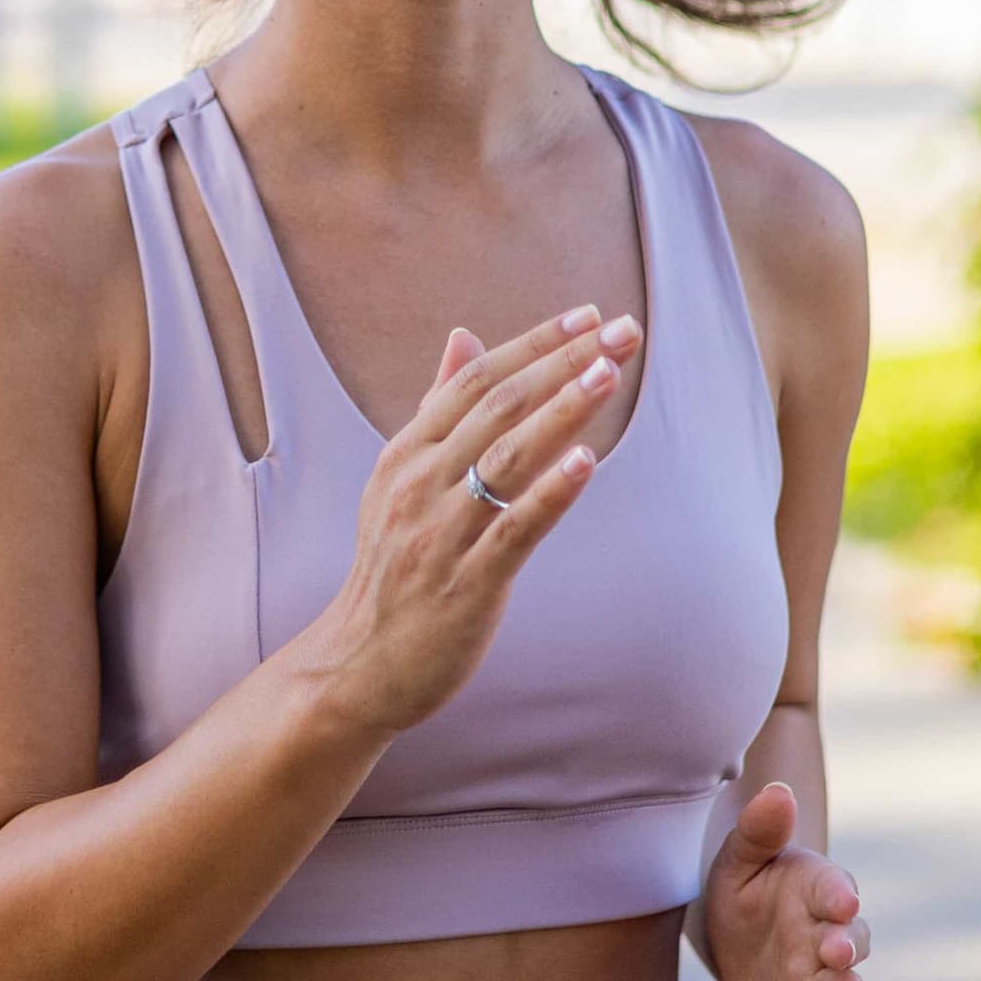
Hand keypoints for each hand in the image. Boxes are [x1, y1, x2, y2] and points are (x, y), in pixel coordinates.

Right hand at [310, 305, 641, 731]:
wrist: (358, 665)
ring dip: (562, 410)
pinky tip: (586, 463)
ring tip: (609, 373)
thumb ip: (437, 408)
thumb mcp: (401, 479)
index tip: (589, 315)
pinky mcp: (466, 584)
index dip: (534, 343)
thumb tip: (464, 337)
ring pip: (507, 458)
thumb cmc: (393, 569)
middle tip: (622, 330)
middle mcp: (420, 484)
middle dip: (564, 362)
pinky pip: (513, 530)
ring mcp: (441, 534)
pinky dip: (550, 493)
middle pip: (498, 406)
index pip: (475, 380)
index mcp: (406, 455)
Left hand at [702, 781, 870, 980]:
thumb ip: (759, 829)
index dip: (839, 894)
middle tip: (837, 950)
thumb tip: (775, 790)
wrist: (731, 937)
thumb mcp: (741, 856)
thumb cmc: (746, 887)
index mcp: (817, 891)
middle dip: (846, 947)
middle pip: (849, 943)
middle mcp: (828, 939)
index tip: (841, 898)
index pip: (833, 889)